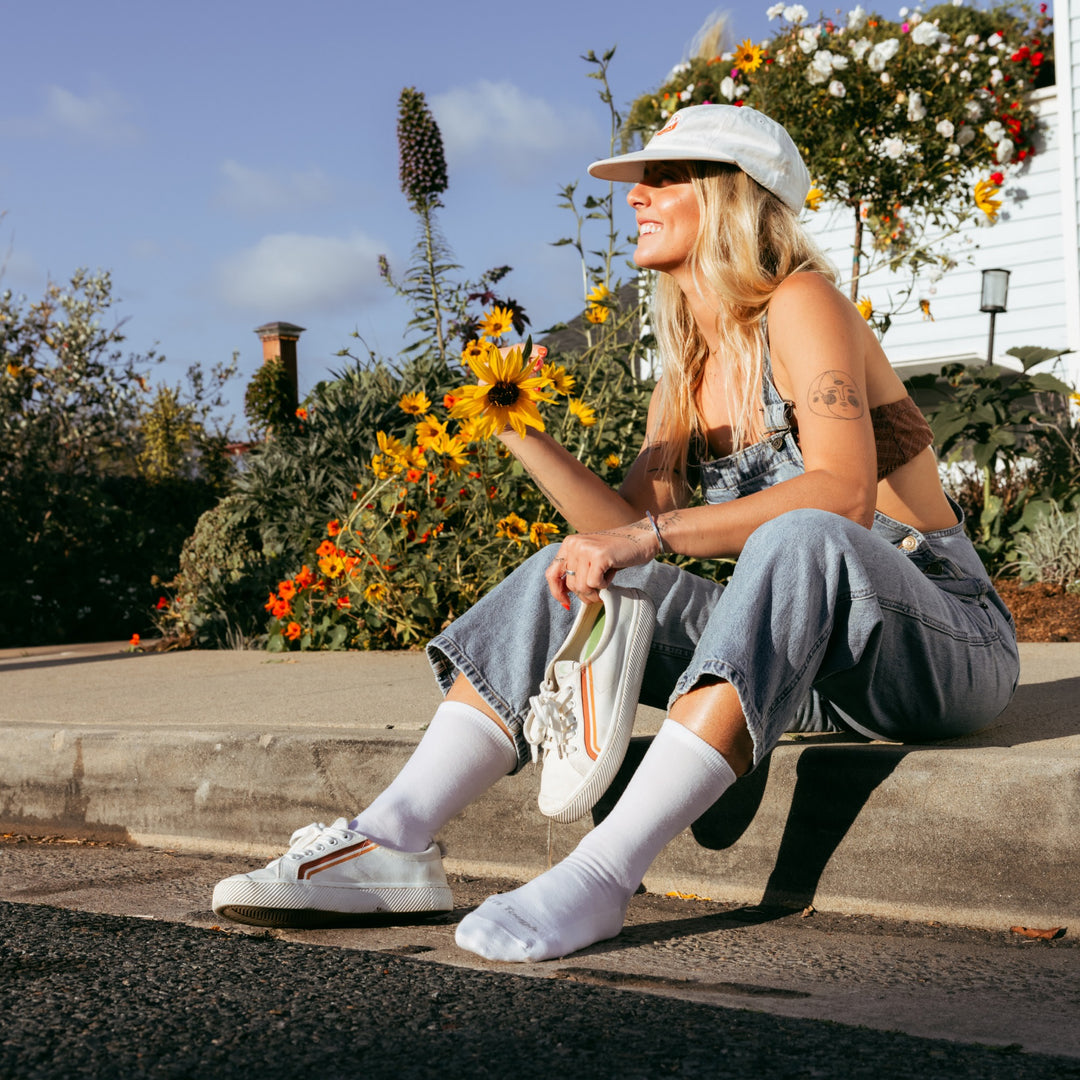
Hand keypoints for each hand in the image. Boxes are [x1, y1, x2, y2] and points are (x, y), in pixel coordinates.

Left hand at [545, 519, 659, 606]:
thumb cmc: (617, 552)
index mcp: (569, 544)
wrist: (642, 539)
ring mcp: (585, 549)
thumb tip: (563, 596)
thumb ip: (576, 571)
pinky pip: (594, 584)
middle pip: (570, 585)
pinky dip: (605, 584)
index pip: (551, 573)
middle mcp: (574, 544)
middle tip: (599, 587)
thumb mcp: (590, 558)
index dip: (557, 591)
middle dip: (585, 593)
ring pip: (582, 587)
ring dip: (596, 590)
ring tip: (607, 576)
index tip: (566, 603)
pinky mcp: (599, 556)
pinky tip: (612, 572)